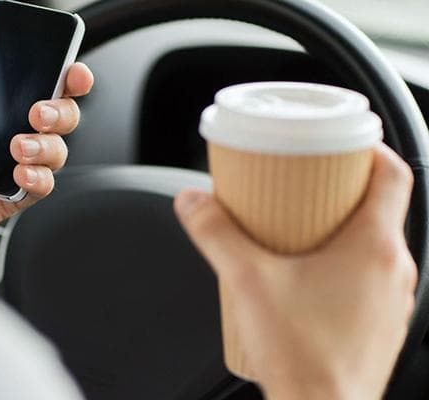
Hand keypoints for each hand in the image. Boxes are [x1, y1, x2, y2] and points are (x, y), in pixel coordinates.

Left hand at [0, 0, 92, 250]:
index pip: (46, 84)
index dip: (69, 77)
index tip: (74, 73)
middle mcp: (7, 130)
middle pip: (63, 116)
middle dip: (61, 112)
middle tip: (37, 112)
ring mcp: (11, 165)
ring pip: (58, 151)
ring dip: (47, 146)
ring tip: (16, 147)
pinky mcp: (10, 197)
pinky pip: (44, 186)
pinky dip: (39, 178)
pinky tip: (17, 173)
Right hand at [174, 144, 416, 399]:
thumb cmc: (303, 357)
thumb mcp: (247, 281)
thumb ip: (215, 234)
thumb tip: (193, 202)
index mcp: (375, 248)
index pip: (393, 175)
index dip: (370, 149)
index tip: (345, 142)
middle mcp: (394, 270)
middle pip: (379, 207)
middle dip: (343, 188)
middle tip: (307, 182)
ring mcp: (390, 299)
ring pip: (374, 243)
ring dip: (342, 226)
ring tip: (301, 226)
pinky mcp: (378, 322)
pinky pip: (368, 275)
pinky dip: (344, 261)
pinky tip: (306, 273)